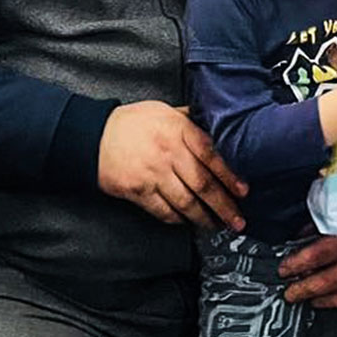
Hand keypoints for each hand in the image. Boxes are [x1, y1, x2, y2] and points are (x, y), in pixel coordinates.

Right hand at [98, 102, 247, 230]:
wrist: (93, 135)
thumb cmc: (131, 123)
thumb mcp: (163, 110)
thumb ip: (189, 119)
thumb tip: (214, 125)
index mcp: (178, 129)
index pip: (211, 155)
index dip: (229, 175)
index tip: (242, 191)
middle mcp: (168, 152)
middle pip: (203, 184)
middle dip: (224, 205)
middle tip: (237, 220)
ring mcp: (153, 173)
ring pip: (186, 202)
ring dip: (204, 218)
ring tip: (216, 226)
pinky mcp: (138, 191)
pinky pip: (164, 210)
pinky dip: (178, 219)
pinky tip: (188, 222)